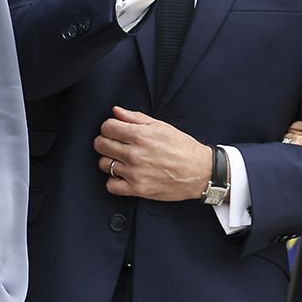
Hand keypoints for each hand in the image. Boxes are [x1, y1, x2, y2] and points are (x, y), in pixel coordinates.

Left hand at [93, 106, 212, 200]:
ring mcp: (135, 173)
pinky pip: (111, 186)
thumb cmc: (182, 147)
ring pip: (104, 164)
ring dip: (110, 161)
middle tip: (116, 144)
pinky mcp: (138, 189)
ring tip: (121, 160)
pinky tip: (123, 175)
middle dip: (106, 141)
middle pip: (100, 145)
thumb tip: (116, 112)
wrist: (200, 171)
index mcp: (140, 136)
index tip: (115, 131)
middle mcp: (134, 154)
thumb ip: (135, 118)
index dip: (109, 127)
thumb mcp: (160, 126)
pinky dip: (114, 181)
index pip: (107, 127)